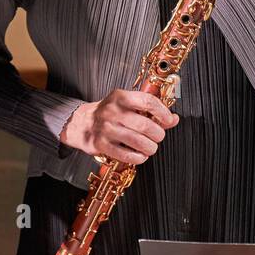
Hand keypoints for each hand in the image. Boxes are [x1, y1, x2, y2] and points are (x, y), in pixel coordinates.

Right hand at [59, 89, 178, 164]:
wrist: (81, 122)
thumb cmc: (109, 113)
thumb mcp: (127, 104)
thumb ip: (150, 110)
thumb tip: (173, 119)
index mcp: (121, 97)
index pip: (148, 102)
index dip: (163, 113)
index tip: (169, 120)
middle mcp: (113, 111)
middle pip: (145, 125)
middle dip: (158, 134)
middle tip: (158, 137)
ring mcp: (106, 128)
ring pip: (138, 141)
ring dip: (150, 148)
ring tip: (150, 147)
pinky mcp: (101, 145)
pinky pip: (126, 155)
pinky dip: (138, 157)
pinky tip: (140, 155)